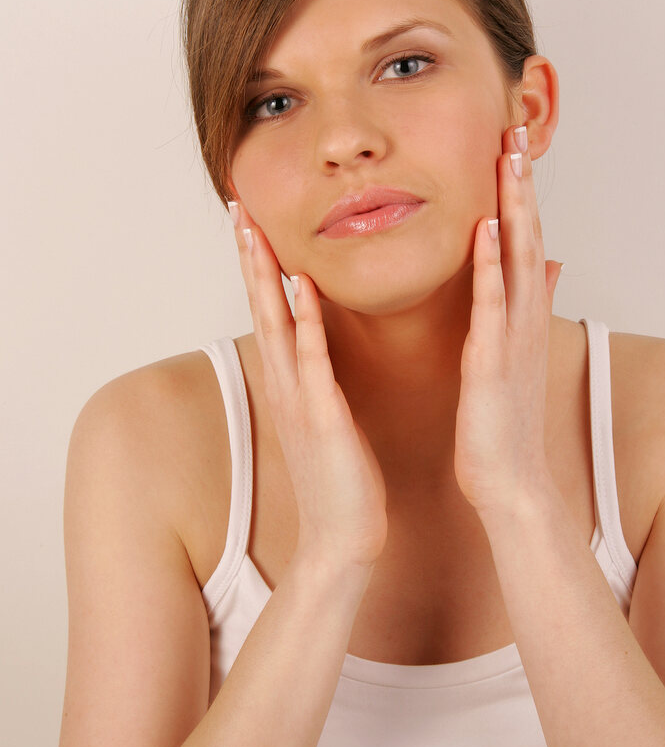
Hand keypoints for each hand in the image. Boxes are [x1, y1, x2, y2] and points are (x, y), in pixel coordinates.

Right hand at [227, 201, 388, 570]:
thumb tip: (324, 353)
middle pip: (261, 307)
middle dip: (249, 256)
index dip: (259, 265)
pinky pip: (312, 360)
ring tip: (253, 230)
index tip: (252, 221)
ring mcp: (300, 399)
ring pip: (277, 324)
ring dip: (264, 276)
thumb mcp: (326, 420)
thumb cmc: (342, 479)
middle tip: (237, 206)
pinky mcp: (323, 417)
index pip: (271, 311)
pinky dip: (304, 322)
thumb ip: (321, 384)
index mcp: (292, 382)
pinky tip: (300, 286)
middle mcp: (287, 383)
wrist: (344, 539)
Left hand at [453, 125, 563, 519]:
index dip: (520, 192)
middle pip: (528, 236)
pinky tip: (488, 229)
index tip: (509, 146)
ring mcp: (512, 337)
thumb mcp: (516, 352)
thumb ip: (530, 303)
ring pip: (518, 259)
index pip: (524, 240)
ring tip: (509, 160)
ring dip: (515, 207)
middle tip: (514, 130)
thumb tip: (551, 262)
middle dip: (522, 184)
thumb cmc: (503, 419)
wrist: (508, 480)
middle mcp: (522, 317)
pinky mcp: (493, 361)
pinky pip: (494, 306)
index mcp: (520, 315)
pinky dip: (493, 266)